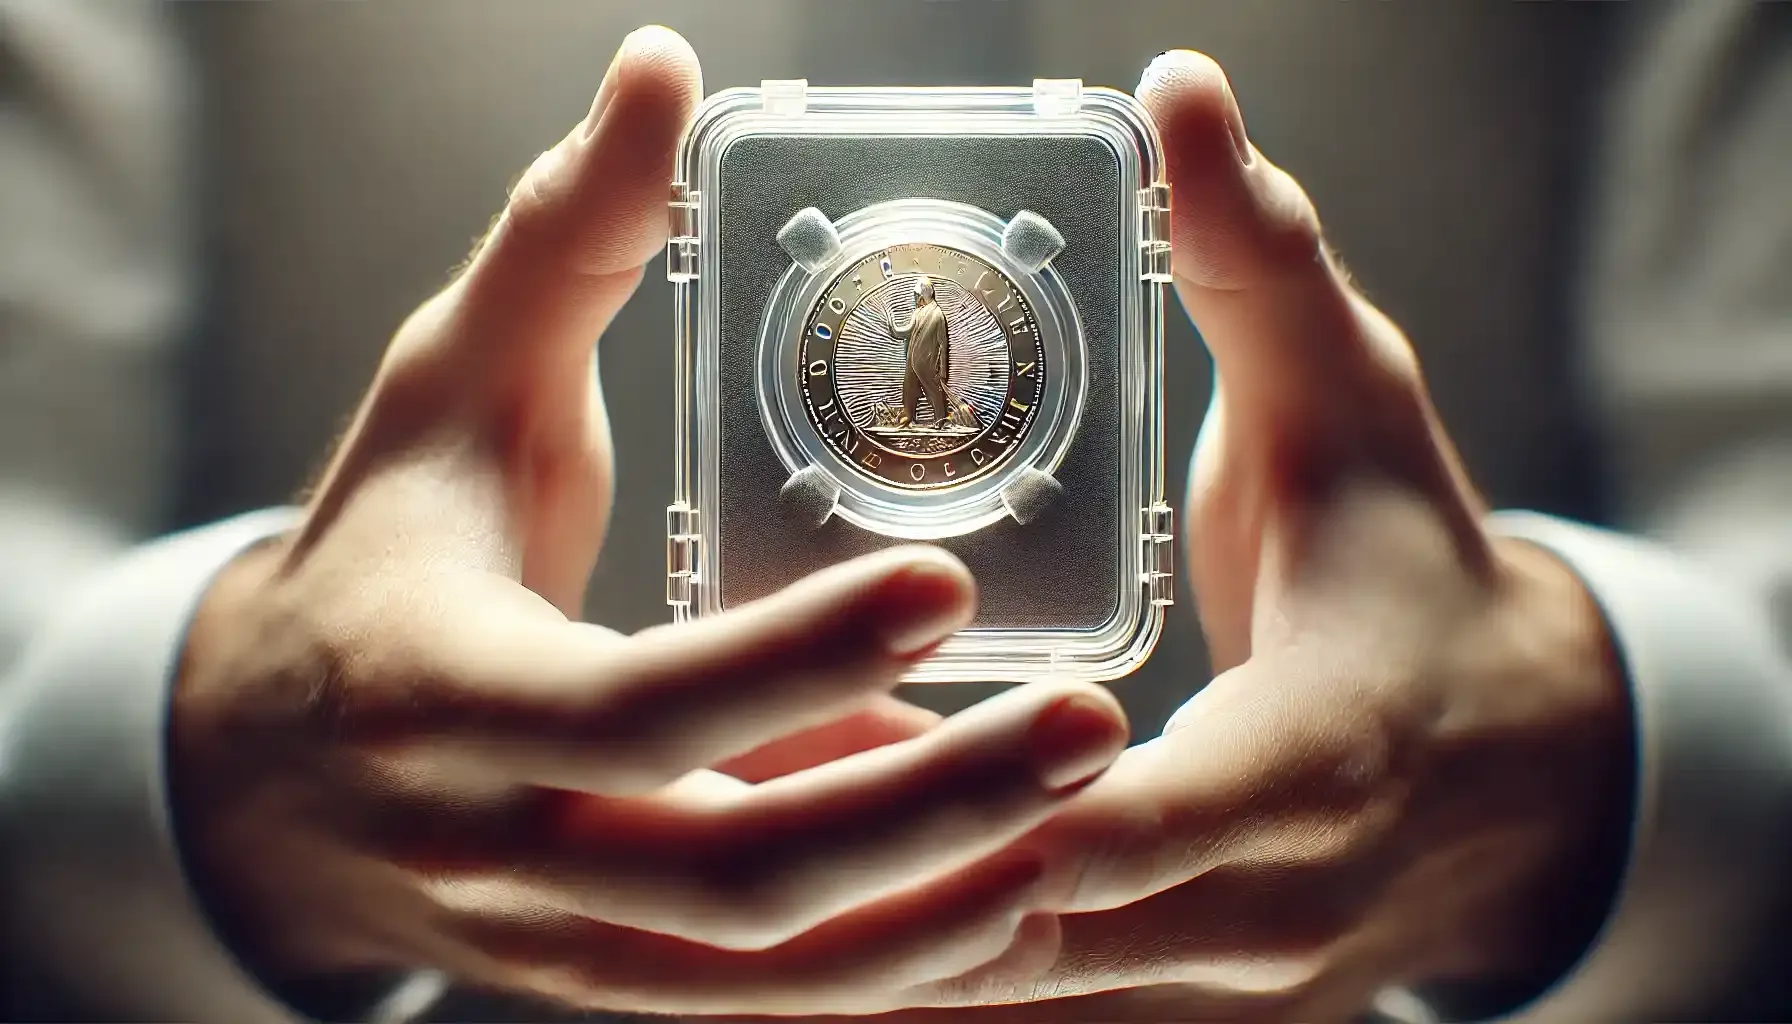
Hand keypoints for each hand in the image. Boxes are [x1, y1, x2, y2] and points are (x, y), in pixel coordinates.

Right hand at [167, 27, 1128, 1017]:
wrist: (268, 775)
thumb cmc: (380, 553)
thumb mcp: (441, 391)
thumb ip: (558, 244)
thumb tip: (655, 73)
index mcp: (444, 691)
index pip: (625, 707)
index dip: (787, 663)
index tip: (945, 582)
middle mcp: (498, 844)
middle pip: (727, 871)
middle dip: (923, 809)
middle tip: (1087, 722)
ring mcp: (560, 935)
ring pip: (762, 966)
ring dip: (935, 906)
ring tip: (1083, 811)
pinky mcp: (611, 975)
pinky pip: (762, 1002)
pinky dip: (890, 961)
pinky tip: (1007, 886)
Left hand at [746, 49, 1631, 1023]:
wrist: (1515, 753)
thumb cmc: (1420, 562)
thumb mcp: (1356, 403)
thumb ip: (1257, 265)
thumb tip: (1183, 100)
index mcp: (1321, 755)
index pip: (1146, 817)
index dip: (994, 786)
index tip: (845, 723)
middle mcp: (1273, 896)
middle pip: (1049, 922)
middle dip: (890, 851)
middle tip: (730, 763)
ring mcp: (1228, 972)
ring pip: (1020, 979)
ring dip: (887, 910)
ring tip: (740, 817)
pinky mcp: (1184, 990)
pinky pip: (1031, 993)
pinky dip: (926, 942)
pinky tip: (826, 864)